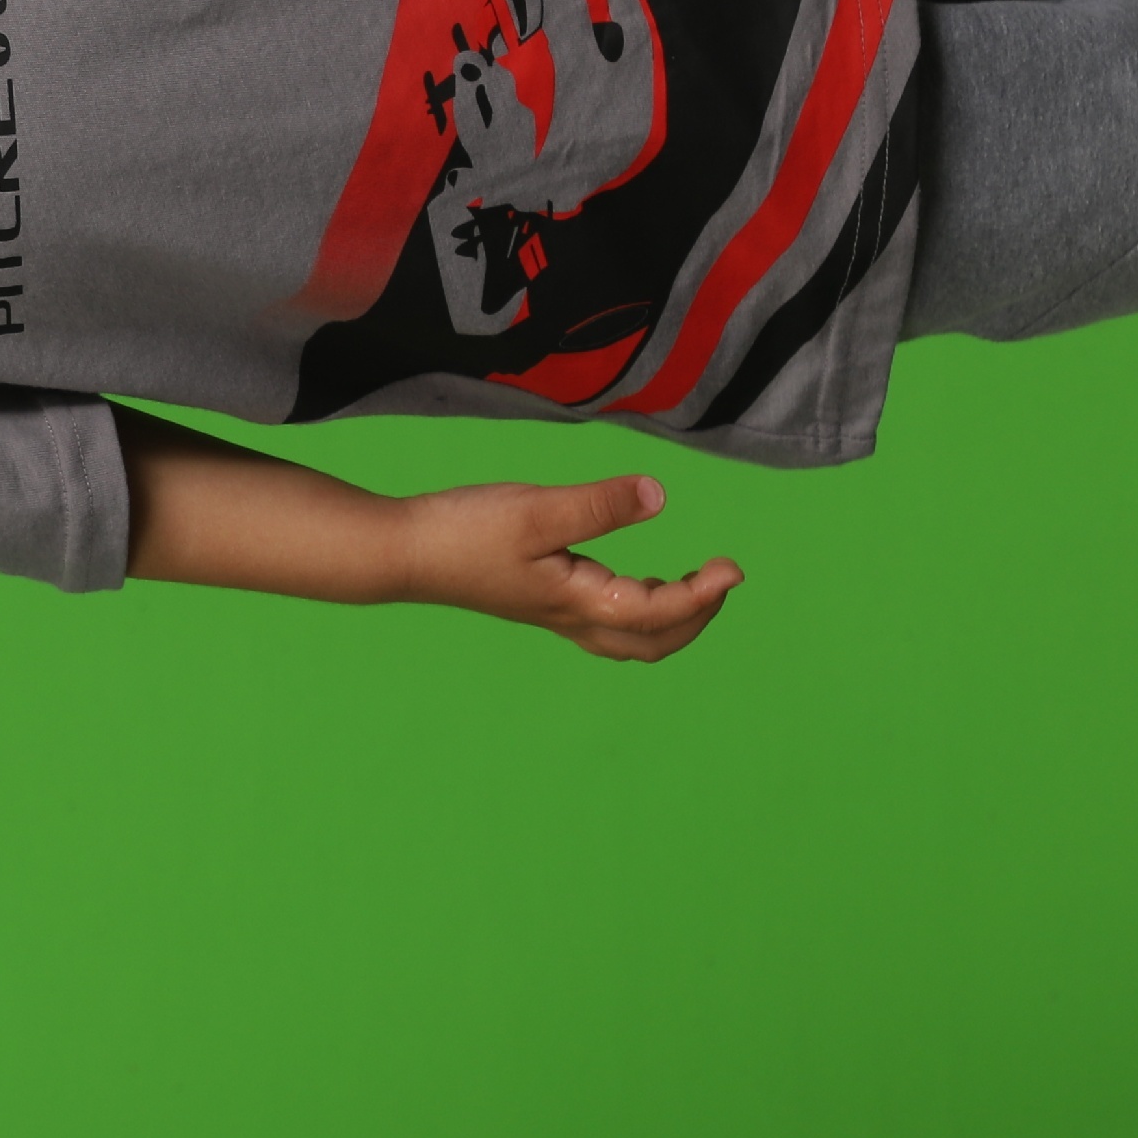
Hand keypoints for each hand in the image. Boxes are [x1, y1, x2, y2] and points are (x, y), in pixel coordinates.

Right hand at [394, 475, 737, 661]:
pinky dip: (637, 609)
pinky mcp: (538, 598)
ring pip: (627, 637)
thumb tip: (660, 496)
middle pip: (650, 641)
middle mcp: (570, 616)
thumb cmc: (463, 533)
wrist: (405, 552)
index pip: (657, 612)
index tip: (733, 568)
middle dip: (695, 617)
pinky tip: (634, 580)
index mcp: (578, 601)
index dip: (702, 594)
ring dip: (669, 618)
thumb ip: (599, 505)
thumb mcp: (536, 510)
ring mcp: (553, 612)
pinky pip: (605, 620)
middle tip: (721, 578)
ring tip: (692, 582)